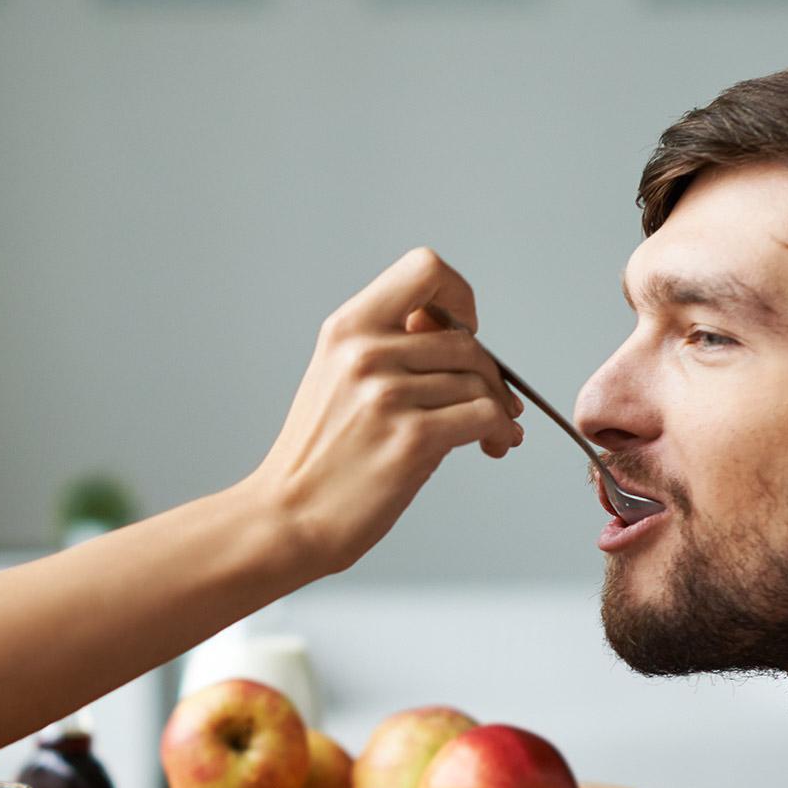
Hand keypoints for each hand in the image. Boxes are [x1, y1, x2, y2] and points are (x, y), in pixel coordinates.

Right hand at [247, 247, 522, 575]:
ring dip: (497, 410)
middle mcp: (364, 354)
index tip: (460, 330)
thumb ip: (389, 346)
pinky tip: (493, 444)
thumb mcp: (336, 379)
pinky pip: (485, 416)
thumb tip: (459, 329)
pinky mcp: (411, 440)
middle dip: (488, 375)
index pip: (425, 268)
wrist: (287, 519)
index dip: (457, 296)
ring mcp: (386, 396)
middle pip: (465, 341)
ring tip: (490, 435)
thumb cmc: (319, 457)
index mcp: (346, 329)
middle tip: (491, 404)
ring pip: (479, 383)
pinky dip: (499, 430)